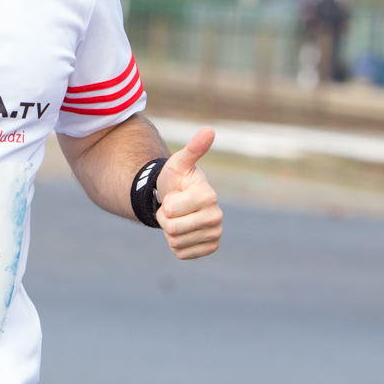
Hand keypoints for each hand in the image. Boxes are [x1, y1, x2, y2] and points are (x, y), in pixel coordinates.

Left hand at [156, 126, 221, 259]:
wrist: (178, 198)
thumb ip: (193, 149)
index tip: (175, 196)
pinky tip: (183, 231)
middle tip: (174, 208)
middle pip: (172, 229)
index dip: (166, 204)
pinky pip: (182, 253)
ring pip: (175, 242)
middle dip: (166, 218)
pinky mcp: (210, 247)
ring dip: (170, 231)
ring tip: (178, 217)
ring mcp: (215, 234)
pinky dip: (176, 244)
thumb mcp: (179, 163)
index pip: (172, 211)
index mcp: (210, 197)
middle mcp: (217, 217)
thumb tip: (209, 130)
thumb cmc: (177, 180)